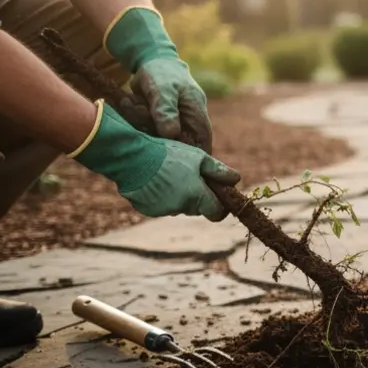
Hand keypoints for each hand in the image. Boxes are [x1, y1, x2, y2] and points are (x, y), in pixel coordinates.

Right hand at [71, 100, 240, 220]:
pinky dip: (162, 197)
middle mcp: (180, 208)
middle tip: (189, 176)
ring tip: (169, 174)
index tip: (218, 197)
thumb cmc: (167, 154)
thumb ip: (218, 171)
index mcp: (196, 196)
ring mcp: (162, 210)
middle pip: (197, 208)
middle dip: (198, 196)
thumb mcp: (197, 157)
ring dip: (179, 196)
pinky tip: (155, 180)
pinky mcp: (147, 210)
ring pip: (179, 207)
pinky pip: (161, 206)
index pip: (216, 213)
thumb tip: (236, 179)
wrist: (130, 156)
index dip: (220, 207)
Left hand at [104, 7, 213, 150]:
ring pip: (164, 138)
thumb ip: (165, 111)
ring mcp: (175, 120)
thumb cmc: (160, 73)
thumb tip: (171, 134)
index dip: (199, 155)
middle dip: (164, 141)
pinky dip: (140, 123)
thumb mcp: (162, 90)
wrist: (148, 60)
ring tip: (136, 108)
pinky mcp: (161, 121)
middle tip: (150, 135)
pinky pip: (152, 131)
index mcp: (196, 112)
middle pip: (182, 142)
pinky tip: (133, 106)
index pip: (203, 139)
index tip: (188, 165)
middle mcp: (188, 119)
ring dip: (147, 128)